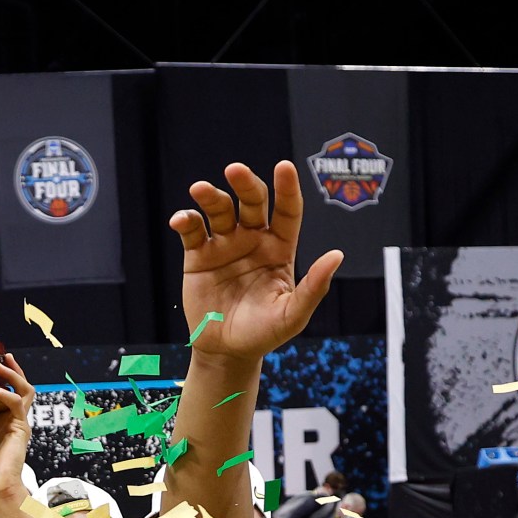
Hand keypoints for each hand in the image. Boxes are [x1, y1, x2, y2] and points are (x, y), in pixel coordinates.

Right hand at [168, 162, 343, 366]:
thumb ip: (314, 287)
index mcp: (280, 248)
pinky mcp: (198, 255)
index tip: (284, 167)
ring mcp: (225, 245)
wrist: (226, 351)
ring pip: (219, 210)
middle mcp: (253, 239)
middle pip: (252, 201)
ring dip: (209, 197)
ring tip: (199, 190)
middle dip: (245, 183)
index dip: (287, 188)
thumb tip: (337, 255)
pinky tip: (181, 220)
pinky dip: (185, 221)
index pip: (287, 210)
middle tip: (234, 170)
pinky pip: (192, 231)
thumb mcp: (293, 315)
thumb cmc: (264, 333)